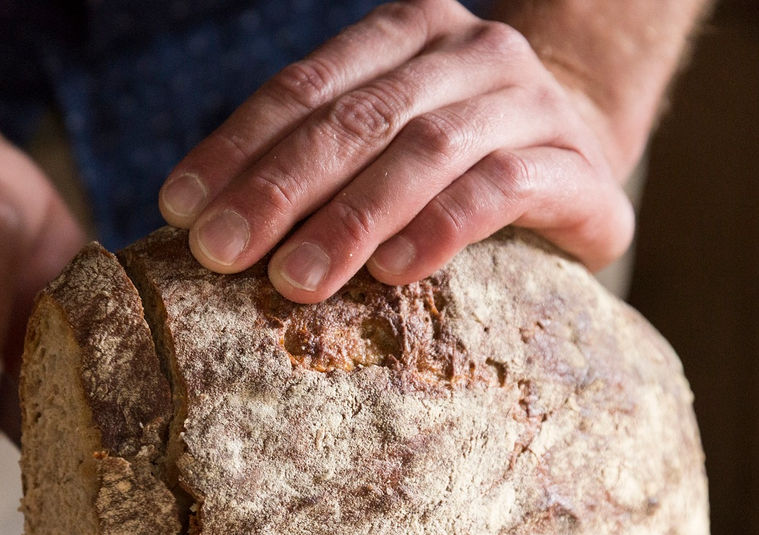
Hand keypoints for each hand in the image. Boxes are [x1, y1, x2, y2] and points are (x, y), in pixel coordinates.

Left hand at [158, 0, 633, 300]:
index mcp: (408, 30)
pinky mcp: (578, 169)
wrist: (577, 160)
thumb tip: (202, 225)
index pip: (306, 84)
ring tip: (294, 280)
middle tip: (220, 252)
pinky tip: (392, 272)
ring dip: (351, 218)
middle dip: (280, 189)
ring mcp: (530, 105)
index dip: (236, 147)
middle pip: (358, 118)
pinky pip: (503, 190)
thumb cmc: (446, 161)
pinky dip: (440, 228)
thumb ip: (309, 158)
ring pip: (426, 151)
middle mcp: (472, 52)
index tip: (180, 209)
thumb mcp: (375, 138)